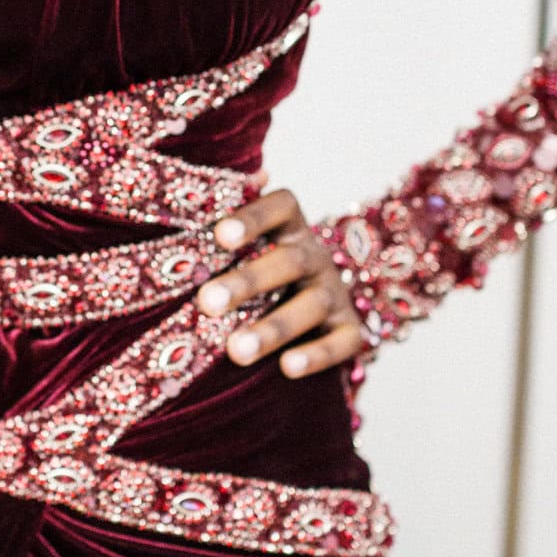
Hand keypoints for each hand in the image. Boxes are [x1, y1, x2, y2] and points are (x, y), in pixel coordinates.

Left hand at [197, 188, 367, 377]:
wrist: (316, 308)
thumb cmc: (261, 270)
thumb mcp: (247, 245)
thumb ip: (225, 220)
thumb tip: (216, 189)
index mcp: (289, 227)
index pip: (280, 207)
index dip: (253, 218)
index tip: (220, 235)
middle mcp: (315, 256)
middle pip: (289, 261)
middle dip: (248, 281)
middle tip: (206, 302)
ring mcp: (335, 293)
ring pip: (311, 305)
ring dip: (273, 328)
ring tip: (235, 351)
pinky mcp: (349, 329)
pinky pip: (341, 342)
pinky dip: (316, 355)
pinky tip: (287, 368)